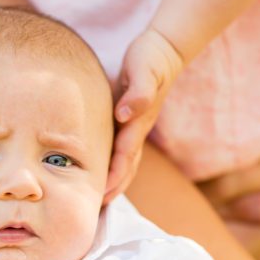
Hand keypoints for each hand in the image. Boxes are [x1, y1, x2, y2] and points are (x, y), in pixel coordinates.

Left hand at [107, 29, 183, 200]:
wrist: (164, 49)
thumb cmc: (150, 59)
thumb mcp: (144, 70)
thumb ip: (138, 92)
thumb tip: (124, 114)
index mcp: (137, 124)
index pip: (124, 157)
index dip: (113, 177)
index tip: (101, 195)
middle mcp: (137, 131)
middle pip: (126, 168)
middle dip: (113, 190)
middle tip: (96, 210)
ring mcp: (135, 129)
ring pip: (125, 163)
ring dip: (114, 183)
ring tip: (99, 202)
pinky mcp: (129, 123)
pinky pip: (120, 152)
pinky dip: (112, 167)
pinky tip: (101, 174)